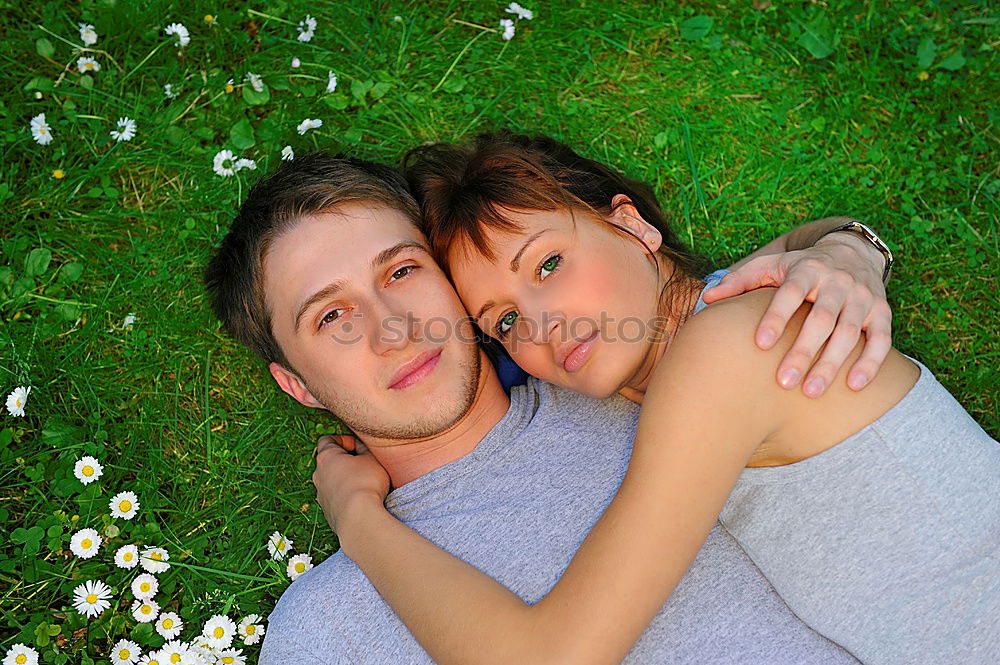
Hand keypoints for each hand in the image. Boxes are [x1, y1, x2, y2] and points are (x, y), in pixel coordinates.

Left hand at [312, 434, 389, 533]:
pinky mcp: (327, 512)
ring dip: (344, 480)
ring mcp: (321, 495)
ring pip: (331, 481)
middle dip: (345, 461)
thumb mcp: (372, 458)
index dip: (343, 440)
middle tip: (363, 465)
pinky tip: (360, 501)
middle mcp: (318, 475)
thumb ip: (364, 448)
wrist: (358, 519)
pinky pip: (336, 498)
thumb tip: (359, 447)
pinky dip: (345, 496)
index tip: (357, 446)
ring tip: (364, 484)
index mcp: (326, 457)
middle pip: (329, 462)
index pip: (327, 440)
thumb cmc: (366, 483)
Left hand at [701, 236, 890, 396]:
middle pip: (821, 319)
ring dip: (832, 363)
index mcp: (806, 269)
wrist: (852, 251)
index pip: (791, 293)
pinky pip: (882, 340)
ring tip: (810, 392)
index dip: (776, 318)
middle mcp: (837, 281)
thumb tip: (706, 298)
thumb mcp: (771, 265)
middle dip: (803, 351)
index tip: (761, 345)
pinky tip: (853, 386)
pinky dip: (870, 363)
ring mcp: (862, 297)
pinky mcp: (882, 312)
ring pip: (849, 333)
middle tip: (783, 382)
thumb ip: (739, 281)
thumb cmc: (800, 268)